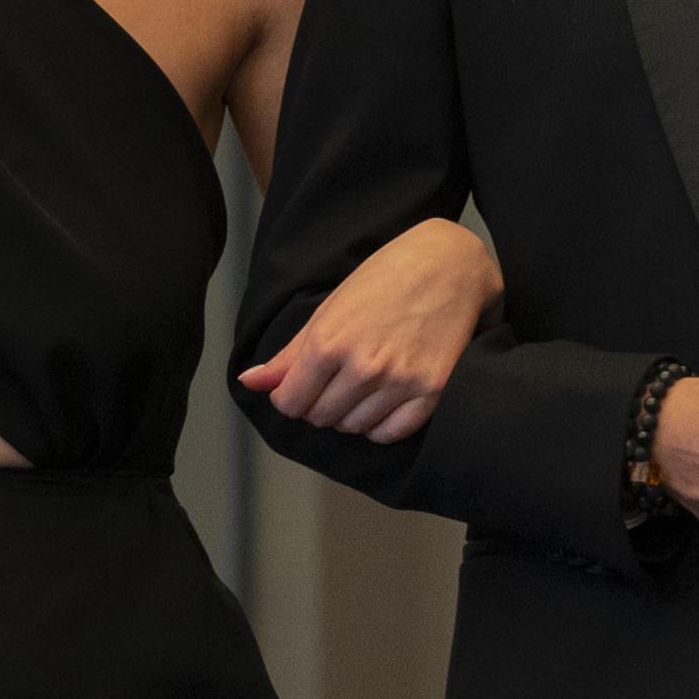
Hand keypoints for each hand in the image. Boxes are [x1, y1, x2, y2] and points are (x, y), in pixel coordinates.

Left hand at [239, 216, 500, 440]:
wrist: (449, 265)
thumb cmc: (384, 278)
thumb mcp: (329, 309)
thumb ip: (289, 354)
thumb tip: (249, 383)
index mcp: (329, 342)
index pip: (290, 402)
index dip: (289, 397)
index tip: (300, 386)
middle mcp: (363, 367)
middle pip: (321, 417)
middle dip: (319, 404)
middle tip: (333, 379)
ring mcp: (400, 382)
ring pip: (354, 427)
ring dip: (349, 413)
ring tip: (360, 385)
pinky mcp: (431, 392)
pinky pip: (391, 433)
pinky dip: (379, 425)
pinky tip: (381, 402)